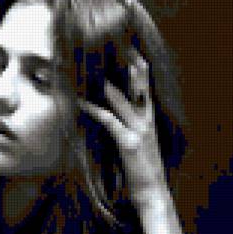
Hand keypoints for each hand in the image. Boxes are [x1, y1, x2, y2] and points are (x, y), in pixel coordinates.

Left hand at [77, 47, 167, 209]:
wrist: (153, 194)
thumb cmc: (141, 171)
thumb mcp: (137, 144)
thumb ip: (127, 127)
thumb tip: (112, 115)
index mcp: (149, 118)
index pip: (145, 84)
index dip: (138, 63)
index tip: (128, 45)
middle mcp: (147, 119)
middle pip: (138, 80)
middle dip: (127, 59)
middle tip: (114, 39)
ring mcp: (139, 129)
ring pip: (121, 97)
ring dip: (103, 80)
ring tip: (89, 64)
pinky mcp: (129, 142)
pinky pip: (109, 120)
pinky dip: (93, 109)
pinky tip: (80, 102)